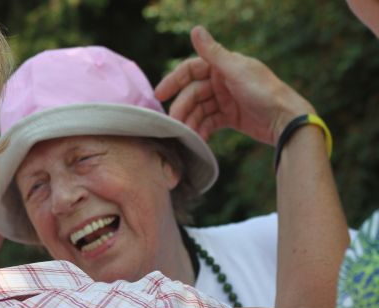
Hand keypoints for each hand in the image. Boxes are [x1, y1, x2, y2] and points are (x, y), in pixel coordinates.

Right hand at [155, 26, 314, 144]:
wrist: (285, 120)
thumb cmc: (264, 92)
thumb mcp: (236, 71)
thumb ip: (214, 53)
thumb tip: (195, 29)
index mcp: (223, 66)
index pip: (190, 70)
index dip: (174, 80)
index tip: (160, 95)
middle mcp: (222, 81)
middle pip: (193, 93)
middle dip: (183, 108)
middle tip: (175, 123)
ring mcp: (225, 100)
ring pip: (199, 110)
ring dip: (191, 121)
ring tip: (187, 134)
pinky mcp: (230, 117)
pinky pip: (209, 122)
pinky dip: (202, 129)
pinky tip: (199, 138)